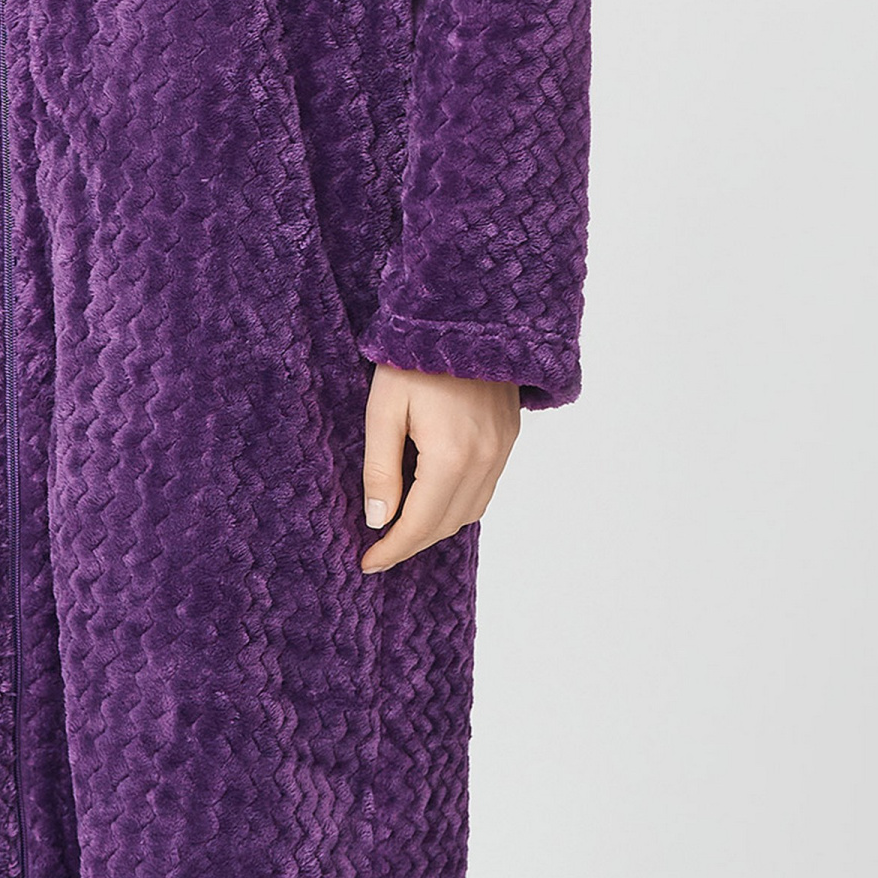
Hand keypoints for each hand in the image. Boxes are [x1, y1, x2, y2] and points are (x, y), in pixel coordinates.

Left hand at [360, 365, 519, 572]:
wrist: (468, 313)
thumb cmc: (415, 357)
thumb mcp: (383, 409)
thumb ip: (380, 468)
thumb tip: (378, 520)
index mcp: (452, 455)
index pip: (421, 524)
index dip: (393, 549)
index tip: (367, 564)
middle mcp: (486, 459)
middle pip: (448, 524)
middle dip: (412, 542)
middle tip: (379, 549)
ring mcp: (503, 449)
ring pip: (471, 511)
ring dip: (437, 526)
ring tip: (402, 526)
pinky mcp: (510, 437)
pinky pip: (485, 488)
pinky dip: (458, 503)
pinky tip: (432, 496)